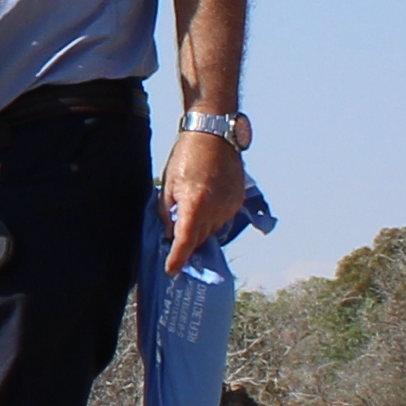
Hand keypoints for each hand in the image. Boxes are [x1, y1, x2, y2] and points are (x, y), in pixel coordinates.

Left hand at [159, 130, 246, 275]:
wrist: (214, 134)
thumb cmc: (186, 156)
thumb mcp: (168, 184)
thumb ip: (167, 212)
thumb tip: (170, 233)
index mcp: (194, 204)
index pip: (185, 241)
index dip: (177, 259)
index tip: (172, 271)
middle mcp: (215, 208)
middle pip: (199, 238)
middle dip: (187, 244)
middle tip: (175, 245)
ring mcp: (229, 205)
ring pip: (212, 230)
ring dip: (200, 229)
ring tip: (191, 212)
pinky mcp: (238, 200)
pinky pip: (223, 219)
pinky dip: (212, 218)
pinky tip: (204, 204)